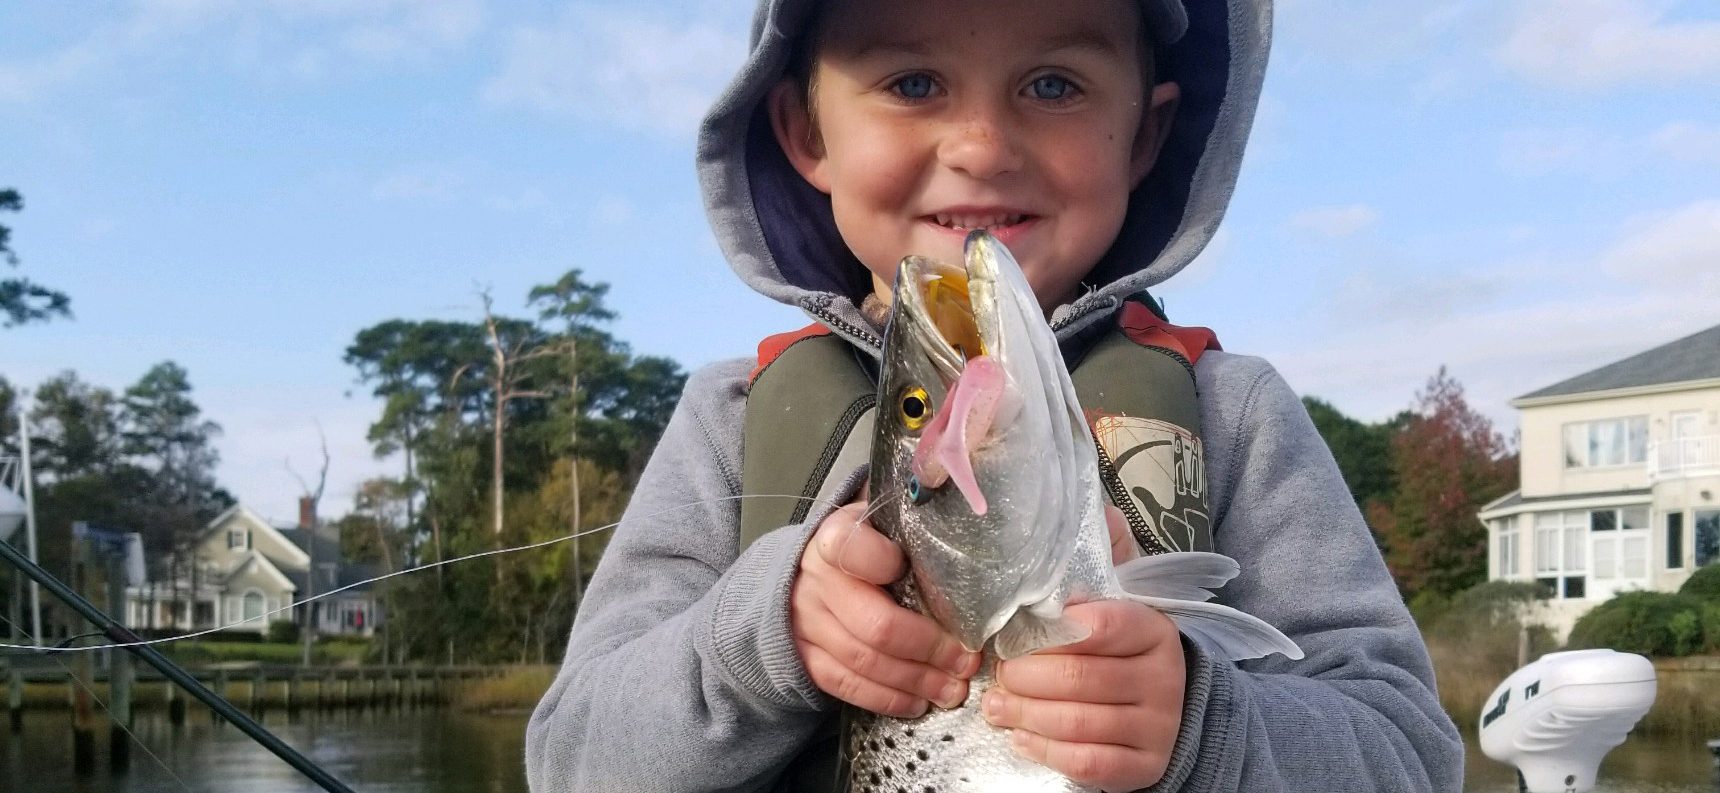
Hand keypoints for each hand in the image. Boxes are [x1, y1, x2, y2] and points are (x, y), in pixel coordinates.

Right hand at [791, 501, 980, 716]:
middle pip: (876, 624)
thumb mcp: (878, 520)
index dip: (889, 566)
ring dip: (916, 680)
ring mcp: (807, 623)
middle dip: (929, 648)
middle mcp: (817, 581)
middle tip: (967, 659)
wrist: (800, 577)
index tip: (936, 583)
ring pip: (865, 661)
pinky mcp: (806, 658)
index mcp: (836, 538)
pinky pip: (847, 686)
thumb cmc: (859, 548)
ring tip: (954, 687)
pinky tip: (919, 701)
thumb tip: (957, 488)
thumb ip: (909, 513)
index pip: (855, 549)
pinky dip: (887, 698)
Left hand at [981, 504, 1183, 791]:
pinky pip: (1087, 763)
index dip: (1061, 628)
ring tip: (996, 705)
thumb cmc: (1130, 648)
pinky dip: (1045, 749)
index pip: (1108, 624)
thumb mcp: (1126, 599)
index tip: (1023, 629)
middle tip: (999, 671)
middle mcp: (1162, 678)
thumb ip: (1109, 557)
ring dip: (1025, 714)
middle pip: (1080, 678)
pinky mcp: (1144, 767)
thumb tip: (1098, 509)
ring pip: (1078, 723)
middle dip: (1025, 676)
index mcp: (1155, 629)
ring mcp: (1157, 726)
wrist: (1179, 709)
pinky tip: (1021, 736)